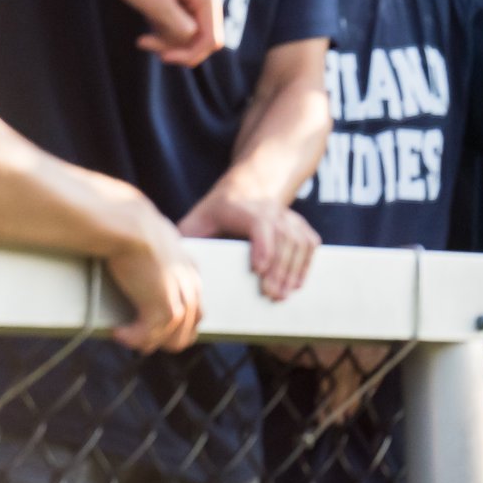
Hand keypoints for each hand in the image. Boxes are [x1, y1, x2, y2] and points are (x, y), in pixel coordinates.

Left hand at [92, 0, 223, 66]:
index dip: (190, 54)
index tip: (161, 57)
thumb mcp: (154, 3)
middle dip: (176, 45)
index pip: (212, 38)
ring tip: (143, 35)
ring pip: (192, 29)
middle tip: (144, 43)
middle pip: (203, 34)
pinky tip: (148, 20)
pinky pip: (183, 18)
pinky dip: (167, 26)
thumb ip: (178, 26)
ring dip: (169, 37)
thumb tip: (193, 41)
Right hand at [103, 207, 204, 352]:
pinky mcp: (164, 306)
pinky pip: (150, 336)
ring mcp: (180, 297)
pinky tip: (118, 332)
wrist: (128, 225)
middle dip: (163, 339)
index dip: (174, 323)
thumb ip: (153, 260)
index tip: (151, 326)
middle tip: (137, 337)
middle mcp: (191, 285)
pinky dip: (133, 338)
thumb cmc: (132, 229)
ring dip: (147, 341)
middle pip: (188, 329)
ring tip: (125, 335)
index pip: (194, 309)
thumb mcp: (151, 245)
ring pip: (173, 338)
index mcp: (189, 271)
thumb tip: (135, 268)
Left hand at [179, 189, 321, 300]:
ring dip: (294, 269)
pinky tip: (298, 283)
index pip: (260, 224)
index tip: (258, 270)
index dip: (263, 246)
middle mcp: (269, 208)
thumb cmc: (215, 212)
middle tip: (272, 295)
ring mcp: (286, 214)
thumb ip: (187, 241)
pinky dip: (307, 263)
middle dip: (279, 268)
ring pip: (299, 240)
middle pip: (283, 237)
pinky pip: (309, 241)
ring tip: (284, 294)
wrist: (246, 187)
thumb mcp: (196, 220)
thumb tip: (173, 270)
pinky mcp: (297, 222)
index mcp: (240, 208)